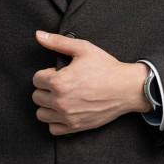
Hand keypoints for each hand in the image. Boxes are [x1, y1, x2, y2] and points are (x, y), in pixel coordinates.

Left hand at [32, 30, 150, 134]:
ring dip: (47, 105)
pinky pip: (53, 129)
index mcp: (59, 82)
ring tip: (60, 97)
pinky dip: (56, 121)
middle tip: (61, 84)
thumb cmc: (106, 67)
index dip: (47, 73)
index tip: (59, 73)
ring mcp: (68, 116)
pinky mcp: (76, 127)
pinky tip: (65, 111)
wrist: (127, 88)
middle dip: (45, 88)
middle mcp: (60, 101)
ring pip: (41, 114)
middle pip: (36, 96)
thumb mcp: (82, 48)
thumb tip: (38, 34)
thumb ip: (57, 41)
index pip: (36, 79)